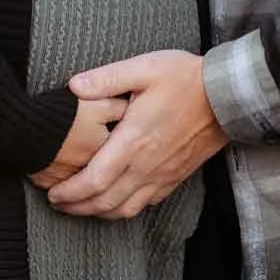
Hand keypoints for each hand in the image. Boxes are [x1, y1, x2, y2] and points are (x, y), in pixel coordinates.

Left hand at [46, 50, 227, 218]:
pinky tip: (114, 202)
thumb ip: (107, 78)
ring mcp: (162, 174)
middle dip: (77, 207)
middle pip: (105, 201)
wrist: (227, 96)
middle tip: (57, 203)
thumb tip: (73, 85)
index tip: (53, 191)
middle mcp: (147, 164)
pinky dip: (123, 209)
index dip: (71, 192)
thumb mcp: (144, 67)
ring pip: (124, 208)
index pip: (95, 179)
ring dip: (98, 212)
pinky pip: (145, 204)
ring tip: (80, 207)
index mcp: (135, 139)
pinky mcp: (174, 177)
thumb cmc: (186, 79)